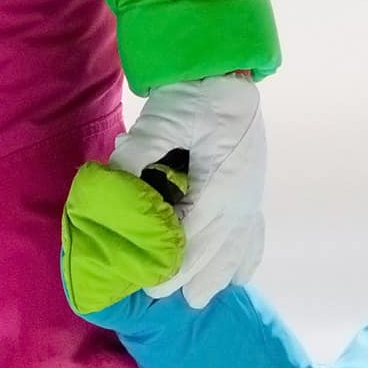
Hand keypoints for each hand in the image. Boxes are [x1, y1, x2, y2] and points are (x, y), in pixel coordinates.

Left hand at [110, 73, 263, 305]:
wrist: (226, 70)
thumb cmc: (194, 92)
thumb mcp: (163, 117)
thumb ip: (138, 151)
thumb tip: (111, 181)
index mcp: (223, 183)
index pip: (196, 236)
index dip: (174, 265)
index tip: (150, 285)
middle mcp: (243, 196)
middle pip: (218, 252)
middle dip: (192, 278)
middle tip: (161, 297)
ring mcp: (252, 194)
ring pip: (240, 249)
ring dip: (219, 274)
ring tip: (197, 298)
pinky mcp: (253, 189)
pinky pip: (255, 234)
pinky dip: (245, 258)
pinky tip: (238, 277)